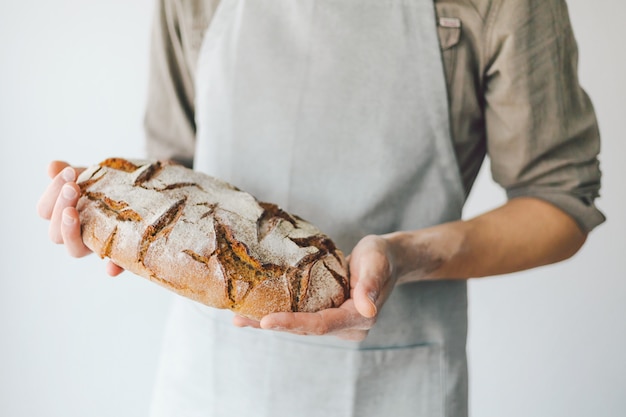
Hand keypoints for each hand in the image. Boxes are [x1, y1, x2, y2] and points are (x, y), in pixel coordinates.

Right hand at [36, 161, 123, 275]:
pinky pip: (115, 264)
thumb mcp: (89, 176)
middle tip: (73, 187)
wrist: (138, 191)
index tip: (68, 173)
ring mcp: (95, 246)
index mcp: (63, 215)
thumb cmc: (107, 185)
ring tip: (74, 212)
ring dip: (71, 232)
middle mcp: (75, 234)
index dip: (52, 193)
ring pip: (74, 249)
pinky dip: (113, 266)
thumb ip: (70, 173)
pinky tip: (112, 268)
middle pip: (55, 233)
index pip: (45, 210)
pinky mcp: (120, 254)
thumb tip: (52, 166)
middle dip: (61, 207)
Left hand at [233, 235, 397, 340]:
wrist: (387, 258)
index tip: (265, 321)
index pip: (321, 325)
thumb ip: (371, 284)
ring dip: (267, 322)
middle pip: (304, 329)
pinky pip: (299, 316)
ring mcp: (334, 322)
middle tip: (240, 319)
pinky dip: (277, 313)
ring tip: (237, 317)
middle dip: (271, 325)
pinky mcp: (326, 313)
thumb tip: (367, 310)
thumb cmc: (382, 256)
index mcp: (359, 319)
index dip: (292, 323)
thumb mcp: (377, 263)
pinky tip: (251, 310)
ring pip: (298, 325)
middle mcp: (345, 326)